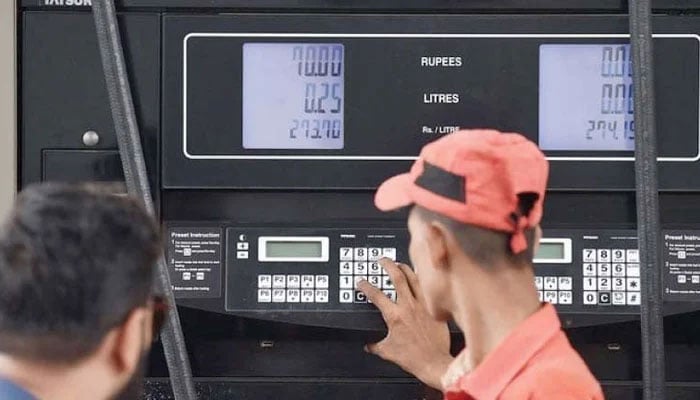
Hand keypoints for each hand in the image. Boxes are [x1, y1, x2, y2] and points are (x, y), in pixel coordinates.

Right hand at [358, 258, 452, 390]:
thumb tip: (368, 345)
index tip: (361, 281)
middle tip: (381, 260)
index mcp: (394, 316)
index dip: (365, 285)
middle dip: (387, 265)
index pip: (375, 294)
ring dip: (404, 268)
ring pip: (414, 277)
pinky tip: (420, 276)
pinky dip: (422, 279)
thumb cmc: (413, 358)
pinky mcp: (434, 307)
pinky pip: (428, 287)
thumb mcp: (388, 352)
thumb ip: (375, 345)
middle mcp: (408, 306)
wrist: (434, 362)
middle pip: (396, 276)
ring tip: (399, 264)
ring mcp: (422, 305)